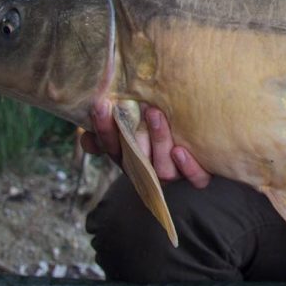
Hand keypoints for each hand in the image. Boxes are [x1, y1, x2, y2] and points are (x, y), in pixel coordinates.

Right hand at [79, 103, 210, 188]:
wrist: (199, 119)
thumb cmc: (156, 115)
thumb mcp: (134, 113)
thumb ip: (110, 123)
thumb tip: (87, 139)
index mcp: (129, 156)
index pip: (111, 147)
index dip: (104, 130)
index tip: (101, 105)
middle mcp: (150, 168)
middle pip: (136, 162)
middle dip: (134, 136)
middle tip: (141, 107)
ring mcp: (174, 172)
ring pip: (164, 171)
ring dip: (159, 143)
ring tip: (157, 115)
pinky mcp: (198, 173)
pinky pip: (196, 180)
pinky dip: (188, 168)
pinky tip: (180, 150)